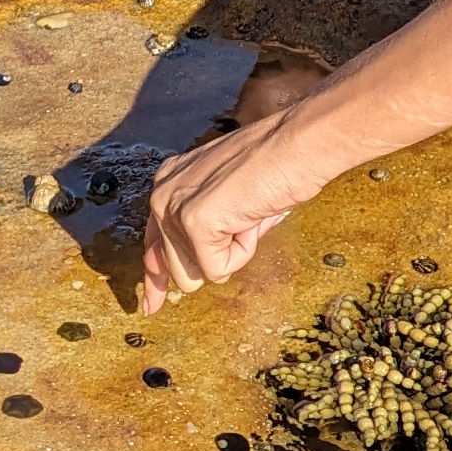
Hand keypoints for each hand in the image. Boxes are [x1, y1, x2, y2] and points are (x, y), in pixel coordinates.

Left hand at [138, 106, 336, 311]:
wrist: (299, 144)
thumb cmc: (276, 167)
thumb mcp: (230, 201)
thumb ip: (205, 231)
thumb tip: (188, 276)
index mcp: (168, 183)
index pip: (152, 244)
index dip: (157, 277)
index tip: (152, 306)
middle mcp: (162, 194)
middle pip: (177, 269)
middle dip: (217, 256)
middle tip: (244, 218)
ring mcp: (174, 208)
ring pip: (194, 275)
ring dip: (230, 254)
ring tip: (247, 215)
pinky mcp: (195, 222)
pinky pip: (217, 270)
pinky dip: (242, 252)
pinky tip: (251, 218)